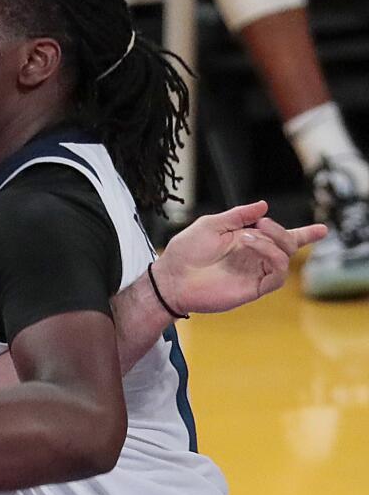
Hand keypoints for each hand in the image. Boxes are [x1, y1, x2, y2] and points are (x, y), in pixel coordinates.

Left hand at [154, 201, 326, 314]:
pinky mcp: (253, 288)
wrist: (171, 277)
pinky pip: (276, 275)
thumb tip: (264, 205)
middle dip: (282, 231)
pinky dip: (271, 256)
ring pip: (284, 258)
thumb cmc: (186, 251)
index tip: (323, 229)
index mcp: (247, 241)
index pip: (281, 238)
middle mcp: (254, 258)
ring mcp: (255, 273)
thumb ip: (238, 215)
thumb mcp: (211, 224)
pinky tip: (251, 246)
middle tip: (262, 223)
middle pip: (287, 245)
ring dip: (272, 242)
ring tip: (248, 236)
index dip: (303, 234)